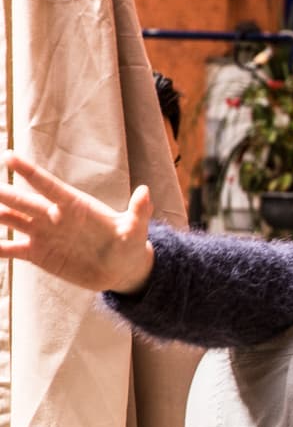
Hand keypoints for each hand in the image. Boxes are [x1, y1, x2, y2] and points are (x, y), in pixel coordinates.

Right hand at [0, 150, 155, 293]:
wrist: (120, 269)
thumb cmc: (129, 244)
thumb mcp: (136, 229)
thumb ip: (139, 212)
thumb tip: (146, 192)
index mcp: (75, 206)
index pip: (49, 186)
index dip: (30, 173)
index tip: (9, 156)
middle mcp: (53, 216)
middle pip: (24, 202)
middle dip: (4, 193)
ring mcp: (42, 234)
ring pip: (12, 220)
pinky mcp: (37, 254)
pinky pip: (11, 249)